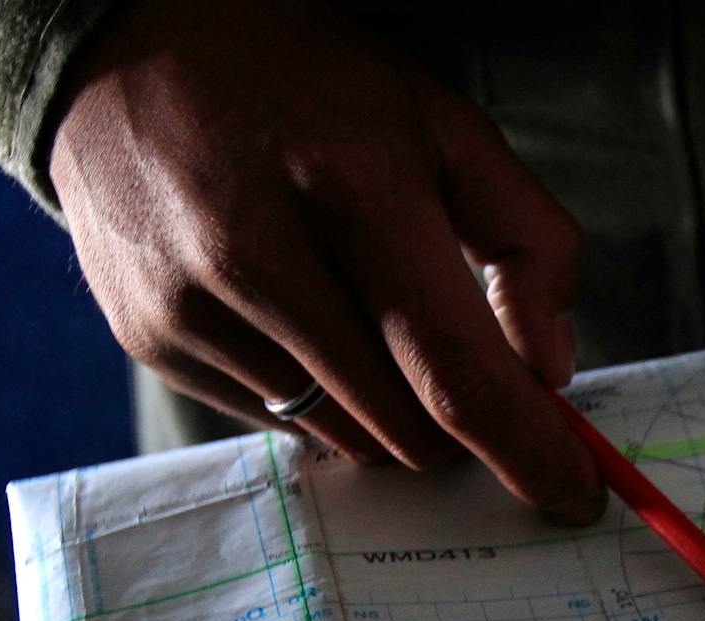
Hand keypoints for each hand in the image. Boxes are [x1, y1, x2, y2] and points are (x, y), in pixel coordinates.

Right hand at [48, 0, 602, 522]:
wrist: (132, 45)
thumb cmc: (314, 91)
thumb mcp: (447, 126)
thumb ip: (529, 241)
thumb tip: (549, 371)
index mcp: (352, 184)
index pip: (454, 369)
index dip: (526, 449)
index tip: (573, 492)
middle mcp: (257, 250)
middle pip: (408, 426)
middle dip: (463, 425)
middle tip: (470, 373)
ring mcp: (191, 304)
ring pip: (349, 440)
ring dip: (392, 413)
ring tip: (371, 317)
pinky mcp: (153, 339)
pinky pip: (281, 425)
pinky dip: (322, 398)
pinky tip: (303, 317)